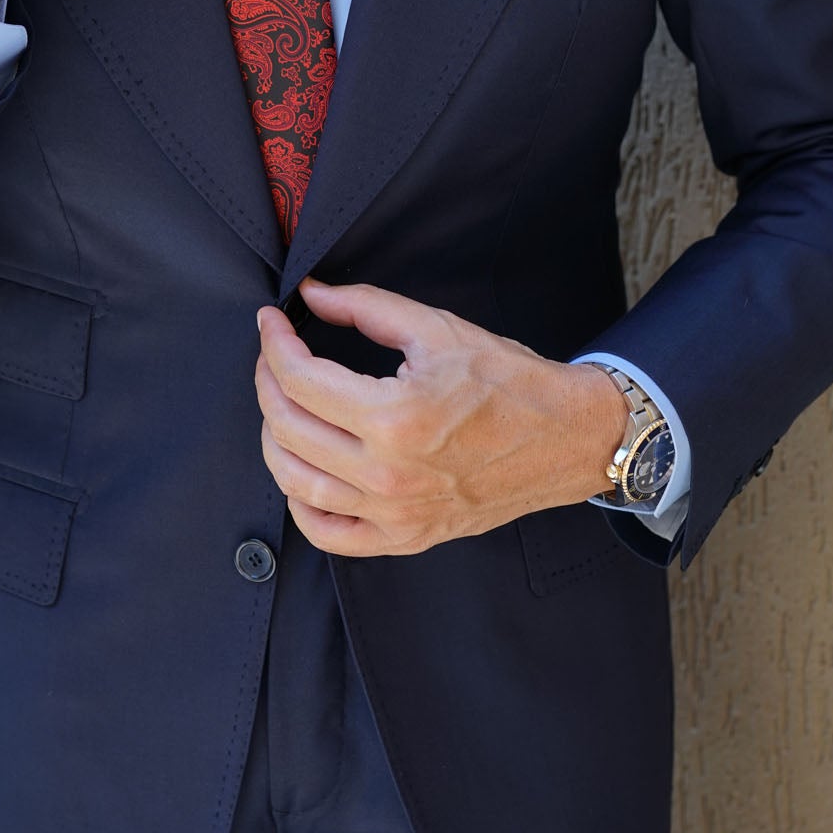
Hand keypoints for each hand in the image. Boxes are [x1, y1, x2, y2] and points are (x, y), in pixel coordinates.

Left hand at [255, 278, 626, 556]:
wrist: (565, 438)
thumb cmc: (509, 381)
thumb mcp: (437, 329)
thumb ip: (366, 307)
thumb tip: (312, 295)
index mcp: (395, 417)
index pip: (300, 380)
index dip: (274, 344)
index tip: (271, 324)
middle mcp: (388, 474)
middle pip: (288, 429)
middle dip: (267, 384)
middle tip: (274, 358)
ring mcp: (395, 513)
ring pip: (295, 483)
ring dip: (275, 439)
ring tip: (282, 407)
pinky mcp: (405, 536)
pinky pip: (328, 535)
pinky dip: (301, 505)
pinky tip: (303, 470)